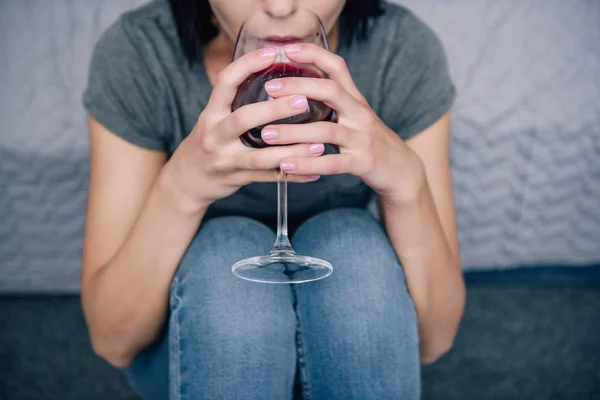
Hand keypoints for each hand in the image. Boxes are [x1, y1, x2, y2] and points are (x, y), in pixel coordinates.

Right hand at [163, 47, 325, 207]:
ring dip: (292, 151)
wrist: (186, 181)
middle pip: (244, 119)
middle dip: (275, 110)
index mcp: (211, 113)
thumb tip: (274, 75)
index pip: (226, 82)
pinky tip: (314, 173)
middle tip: (303, 100)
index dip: (248, 64)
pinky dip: (293, 176)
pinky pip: (269, 178)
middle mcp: (215, 135)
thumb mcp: (214, 118)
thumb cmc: (209, 142)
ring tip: (319, 144)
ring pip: (260, 157)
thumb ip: (236, 101)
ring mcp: (225, 160)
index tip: (273, 52)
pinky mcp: (237, 179)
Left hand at [261, 43, 426, 204]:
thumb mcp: (354, 116)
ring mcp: (362, 139)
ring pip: (325, 131)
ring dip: (293, 132)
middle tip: (269, 89)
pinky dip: (307, 163)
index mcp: (355, 99)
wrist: (401, 170)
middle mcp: (360, 114)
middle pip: (330, 91)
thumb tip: (293, 91)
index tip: (286, 49)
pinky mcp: (362, 163)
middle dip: (298, 86)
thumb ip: (331, 103)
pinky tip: (286, 164)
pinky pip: (331, 163)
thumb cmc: (368, 141)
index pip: (337, 66)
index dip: (313, 54)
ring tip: (266, 134)